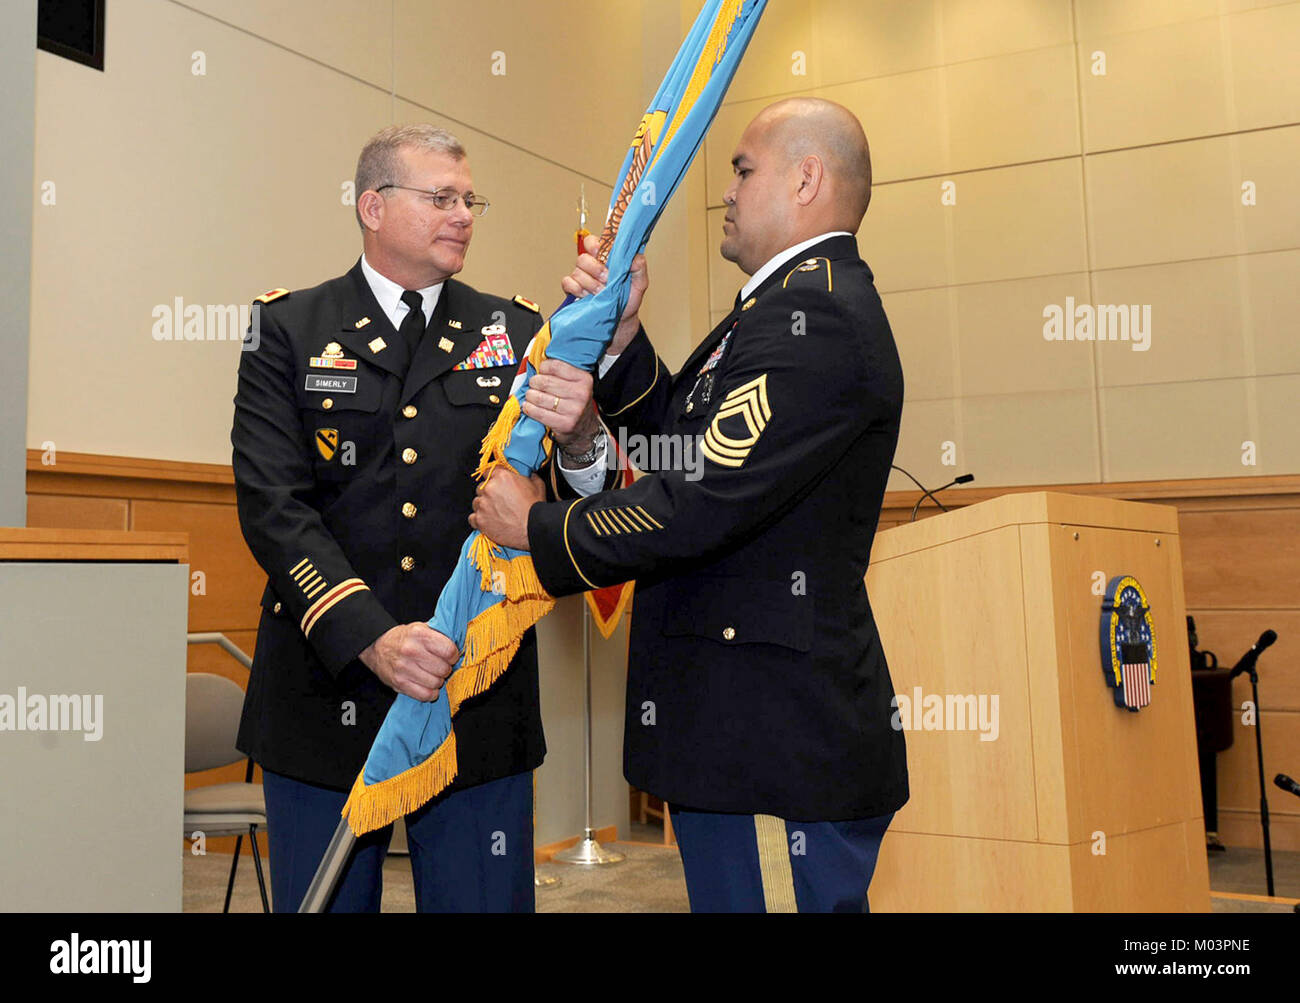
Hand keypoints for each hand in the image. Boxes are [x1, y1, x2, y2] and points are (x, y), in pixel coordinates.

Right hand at [359, 624, 458, 700]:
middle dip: (445, 669)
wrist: (377, 646)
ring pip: (436, 683)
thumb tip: (460, 645)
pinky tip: (428, 685)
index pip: (449, 651)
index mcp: (420, 634)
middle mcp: (411, 651)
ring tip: (432, 674)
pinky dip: (430, 693)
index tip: (450, 656)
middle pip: (443, 669)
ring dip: (438, 681)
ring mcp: (404, 668)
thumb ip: (440, 635)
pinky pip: (425, 695)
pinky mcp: (399, 683)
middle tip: (440, 666)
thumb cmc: (404, 638)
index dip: (453, 655)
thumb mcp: (421, 628)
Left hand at [470, 468, 545, 550]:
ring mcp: (483, 504)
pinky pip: (472, 518)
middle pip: (481, 487)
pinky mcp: (480, 520)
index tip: (495, 483)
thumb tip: (530, 475)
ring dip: (483, 506)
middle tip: (499, 501)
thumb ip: (530, 477)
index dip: (492, 478)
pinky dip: (479, 520)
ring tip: (495, 513)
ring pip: (476, 502)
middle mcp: (489, 488)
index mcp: (502, 476)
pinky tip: (488, 521)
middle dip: (488, 493)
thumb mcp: (538, 486)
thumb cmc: (535, 508)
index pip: (488, 471)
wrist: (533, 528)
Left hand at [523, 359, 598, 451]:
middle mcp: (580, 394)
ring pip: (539, 397)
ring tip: (531, 396)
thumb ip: (561, 372)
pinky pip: (539, 413)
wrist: (584, 429)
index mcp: (584, 379)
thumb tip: (539, 362)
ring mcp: (573, 410)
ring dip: (530, 396)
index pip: (555, 366)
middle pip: (544, 382)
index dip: (543, 367)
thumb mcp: (576, 383)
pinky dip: (529, 408)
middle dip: (534, 382)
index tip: (541, 371)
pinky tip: (529, 406)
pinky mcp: (565, 424)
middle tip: (534, 385)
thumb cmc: (575, 403)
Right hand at [560, 234, 647, 354]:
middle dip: (596, 270)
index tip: (604, 257)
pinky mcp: (573, 288)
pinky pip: (568, 283)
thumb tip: (633, 256)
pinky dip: (578, 290)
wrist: (621, 320)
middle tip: (607, 279)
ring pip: (577, 272)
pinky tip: (588, 296)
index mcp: (605, 257)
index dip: (596, 246)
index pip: (593, 242)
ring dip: (591, 284)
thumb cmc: (629, 298)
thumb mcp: (640, 283)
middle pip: (583, 257)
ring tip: (601, 292)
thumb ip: (639, 266)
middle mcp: (591, 264)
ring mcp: (581, 276)